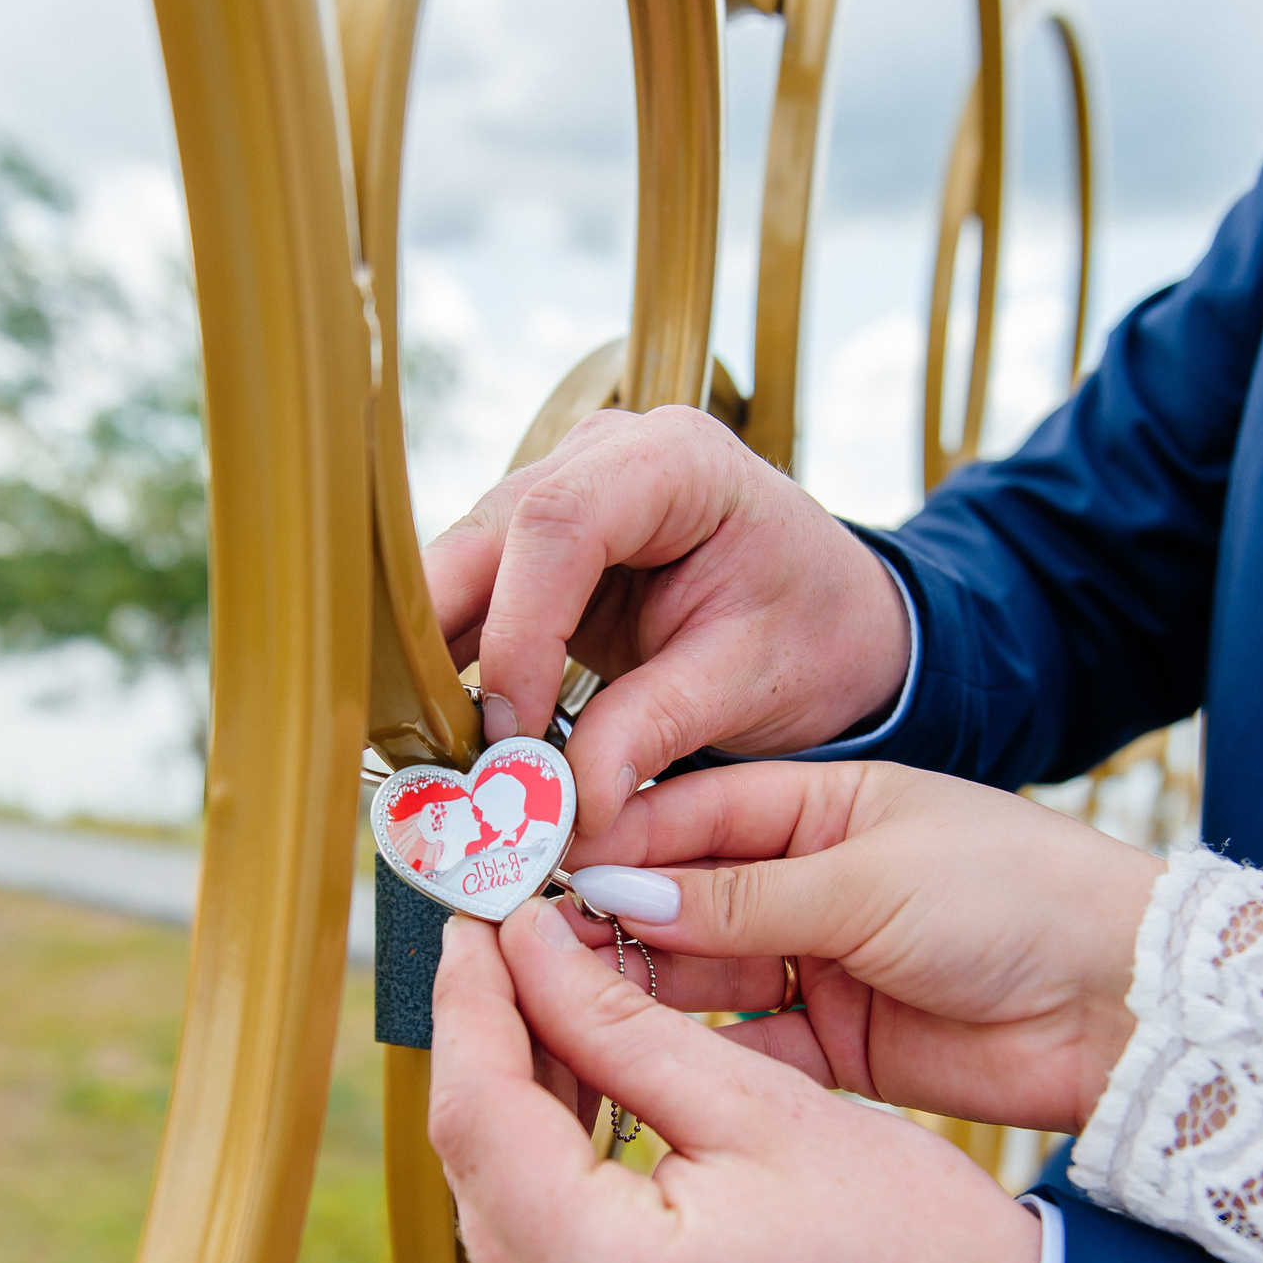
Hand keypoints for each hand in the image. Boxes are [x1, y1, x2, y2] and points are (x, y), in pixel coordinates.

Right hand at [423, 406, 908, 832]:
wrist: (830, 620)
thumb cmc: (809, 633)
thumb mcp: (751, 683)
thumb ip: (655, 730)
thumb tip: (568, 805)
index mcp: (675, 461)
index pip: (560, 523)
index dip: (518, 630)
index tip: (514, 732)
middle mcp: (602, 457)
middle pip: (486, 537)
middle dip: (447, 647)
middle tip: (434, 754)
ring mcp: (560, 494)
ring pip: (458, 569)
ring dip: (436, 664)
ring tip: (432, 757)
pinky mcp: (534, 551)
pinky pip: (469, 603)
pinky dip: (453, 669)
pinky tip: (443, 736)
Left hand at [429, 902, 1038, 1262]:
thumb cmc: (920, 1254)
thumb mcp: (766, 1107)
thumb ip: (622, 1025)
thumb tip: (530, 948)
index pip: (478, 1121)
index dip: (468, 1006)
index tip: (474, 923)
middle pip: (477, 1175)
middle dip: (492, 1051)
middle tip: (520, 949)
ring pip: (500, 1221)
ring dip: (519, 1115)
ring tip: (558, 1007)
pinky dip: (552, 1183)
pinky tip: (588, 1103)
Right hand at [563, 762, 1164, 1133]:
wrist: (1130, 1006)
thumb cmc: (1019, 897)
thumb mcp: (870, 879)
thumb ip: (742, 895)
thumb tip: (614, 890)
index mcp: (822, 804)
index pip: (689, 814)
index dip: (613, 842)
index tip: (536, 870)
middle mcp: (810, 882)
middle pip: (682, 900)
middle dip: (609, 925)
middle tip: (525, 953)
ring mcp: (821, 965)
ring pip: (701, 977)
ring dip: (637, 992)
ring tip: (558, 1007)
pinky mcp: (839, 1048)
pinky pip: (744, 1053)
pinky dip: (694, 1063)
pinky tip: (632, 1071)